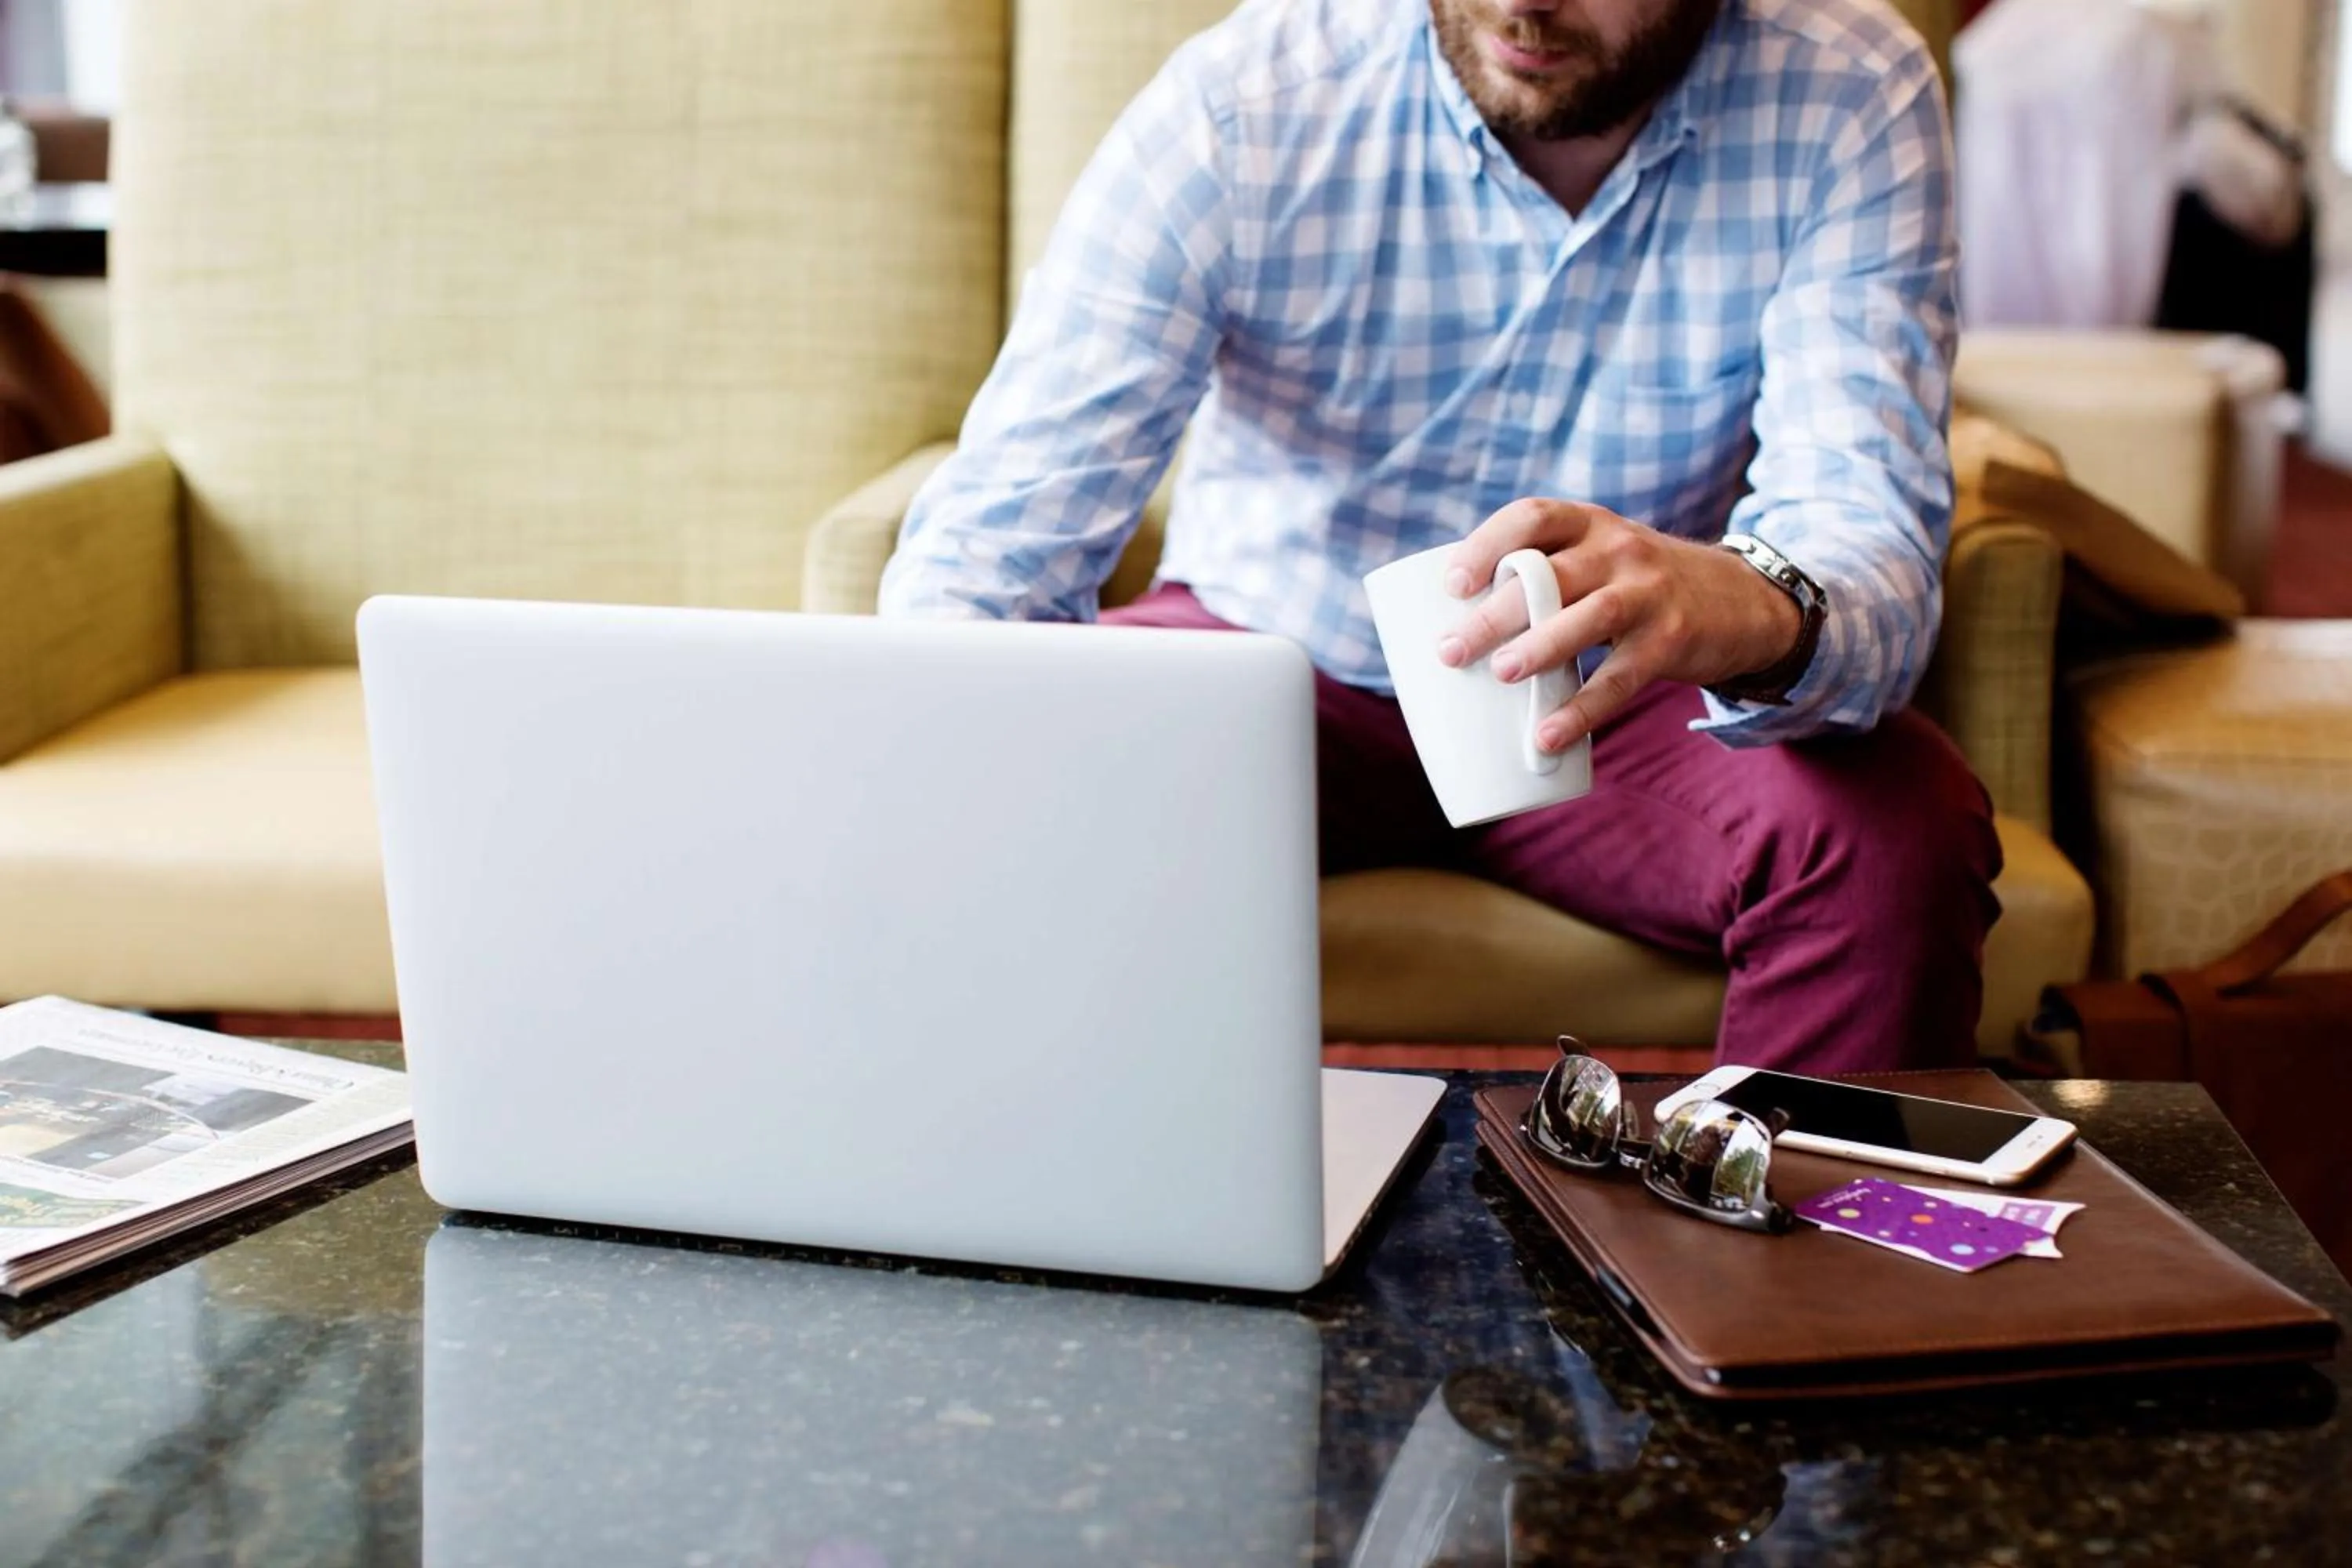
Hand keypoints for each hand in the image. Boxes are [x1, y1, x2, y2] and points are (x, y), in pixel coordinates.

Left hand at [1435, 499, 1802, 753]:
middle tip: (1451, 651)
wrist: (1739, 600)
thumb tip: (1459, 634)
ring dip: (1541, 646)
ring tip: (1502, 673)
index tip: (1452, 584)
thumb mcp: (1600, 560)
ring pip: (1590, 615)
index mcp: (1588, 526)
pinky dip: (1583, 709)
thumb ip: (1544, 580)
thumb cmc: (1639, 587)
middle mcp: (1619, 549)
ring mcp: (1649, 593)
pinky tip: (1548, 735)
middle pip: (1551, 573)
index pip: (1533, 517)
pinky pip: (1622, 677)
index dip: (1487, 545)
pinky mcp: (1672, 639)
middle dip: (1496, 611)